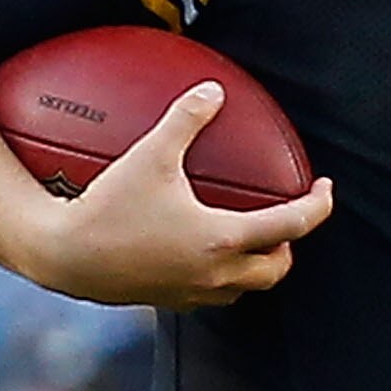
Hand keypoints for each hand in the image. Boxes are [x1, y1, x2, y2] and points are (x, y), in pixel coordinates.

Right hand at [15, 83, 332, 310]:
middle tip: (286, 218)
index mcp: (222, 239)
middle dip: (289, 246)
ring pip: (246, 287)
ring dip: (257, 264)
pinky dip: (223, 275)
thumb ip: (186, 118)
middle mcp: (215, 274)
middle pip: (276, 269)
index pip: (291, 226)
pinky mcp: (169, 299)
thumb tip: (213, 90)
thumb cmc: (108, 206)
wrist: (65, 257)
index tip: (325, 188)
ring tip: (250, 238)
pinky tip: (204, 251)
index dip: (317, 206)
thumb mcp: (151, 153)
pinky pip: (212, 294)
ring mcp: (193, 293)